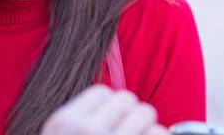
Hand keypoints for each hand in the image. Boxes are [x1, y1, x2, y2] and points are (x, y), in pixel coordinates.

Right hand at [41, 85, 167, 134]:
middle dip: (131, 116)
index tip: (110, 126)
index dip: (110, 110)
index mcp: (63, 122)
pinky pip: (160, 133)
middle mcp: (87, 130)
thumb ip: (79, 118)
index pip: (102, 92)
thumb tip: (113, 99)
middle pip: (127, 98)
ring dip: (147, 129)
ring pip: (146, 113)